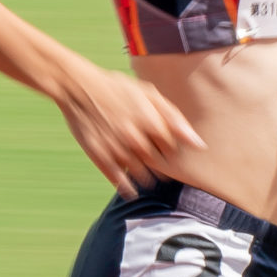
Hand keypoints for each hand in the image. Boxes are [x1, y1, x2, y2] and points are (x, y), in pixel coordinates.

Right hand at [50, 62, 205, 196]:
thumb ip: (174, 118)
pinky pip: (120, 181)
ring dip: (147, 177)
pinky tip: (131, 189)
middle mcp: (136, 139)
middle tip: (157, 159)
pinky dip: (127, 187)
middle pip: (159, 164)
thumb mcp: (147, 94)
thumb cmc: (116, 89)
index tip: (166, 145)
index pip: (173, 149)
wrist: (78, 87)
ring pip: (141, 175)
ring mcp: (117, 150)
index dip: (171, 148)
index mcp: (151, 123)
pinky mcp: (100, 157)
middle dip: (161, 164)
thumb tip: (198, 144)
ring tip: (146, 172)